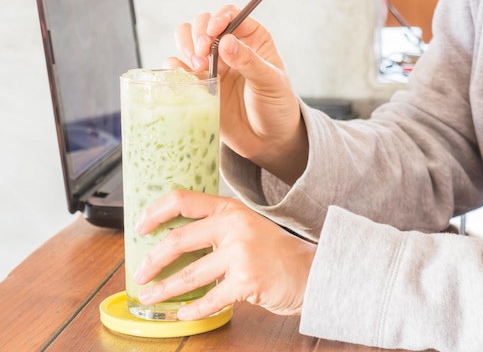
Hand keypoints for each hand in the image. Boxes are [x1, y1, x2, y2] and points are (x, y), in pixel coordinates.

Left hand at [133, 190, 316, 318]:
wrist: (310, 272)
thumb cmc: (275, 252)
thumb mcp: (247, 227)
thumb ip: (217, 229)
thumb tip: (174, 243)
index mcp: (230, 209)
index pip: (183, 200)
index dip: (155, 212)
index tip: (140, 227)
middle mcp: (234, 226)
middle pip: (178, 240)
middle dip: (152, 261)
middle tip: (140, 274)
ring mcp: (241, 254)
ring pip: (189, 275)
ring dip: (164, 290)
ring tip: (151, 297)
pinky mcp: (246, 281)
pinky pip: (209, 299)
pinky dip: (192, 310)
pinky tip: (183, 313)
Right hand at [164, 8, 307, 184]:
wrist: (268, 141)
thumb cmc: (277, 108)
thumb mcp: (271, 83)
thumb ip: (250, 62)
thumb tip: (225, 42)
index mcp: (252, 39)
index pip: (231, 15)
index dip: (219, 18)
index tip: (214, 32)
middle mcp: (229, 47)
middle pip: (203, 23)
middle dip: (198, 33)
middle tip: (202, 54)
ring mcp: (211, 64)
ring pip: (186, 39)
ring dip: (185, 46)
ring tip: (197, 65)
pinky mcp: (199, 83)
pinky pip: (177, 67)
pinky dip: (174, 67)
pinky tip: (186, 76)